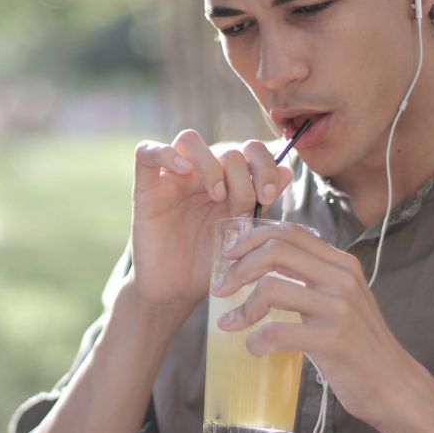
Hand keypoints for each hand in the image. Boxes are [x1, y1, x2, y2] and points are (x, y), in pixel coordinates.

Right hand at [130, 130, 294, 307]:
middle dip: (243, 177)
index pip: (249, 150)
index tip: (270, 195)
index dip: (265, 165)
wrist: (177, 292)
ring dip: (211, 164)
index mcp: (227, 181)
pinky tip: (185, 172)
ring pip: (188, 140)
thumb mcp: (244, 234)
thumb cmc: (210, 264)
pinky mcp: (145, 189)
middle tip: (244, 208)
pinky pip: (146, 152)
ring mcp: (171, 179)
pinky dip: (166, 154)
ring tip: (218, 196)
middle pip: (226, 148)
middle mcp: (200, 175)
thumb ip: (261, 203)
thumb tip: (288, 171)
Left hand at [210, 222, 426, 425]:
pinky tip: (255, 349)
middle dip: (238, 268)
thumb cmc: (359, 344)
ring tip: (230, 323)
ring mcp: (339, 308)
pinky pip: (277, 331)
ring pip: (271, 288)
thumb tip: (265, 264)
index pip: (290, 232)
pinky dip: (256, 340)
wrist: (392, 384)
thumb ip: (314, 278)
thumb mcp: (342, 299)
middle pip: (275, 251)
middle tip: (220, 289)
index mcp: (342, 264)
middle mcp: (342, 278)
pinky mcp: (333, 340)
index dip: (252, 238)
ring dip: (242, 308)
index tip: (229, 256)